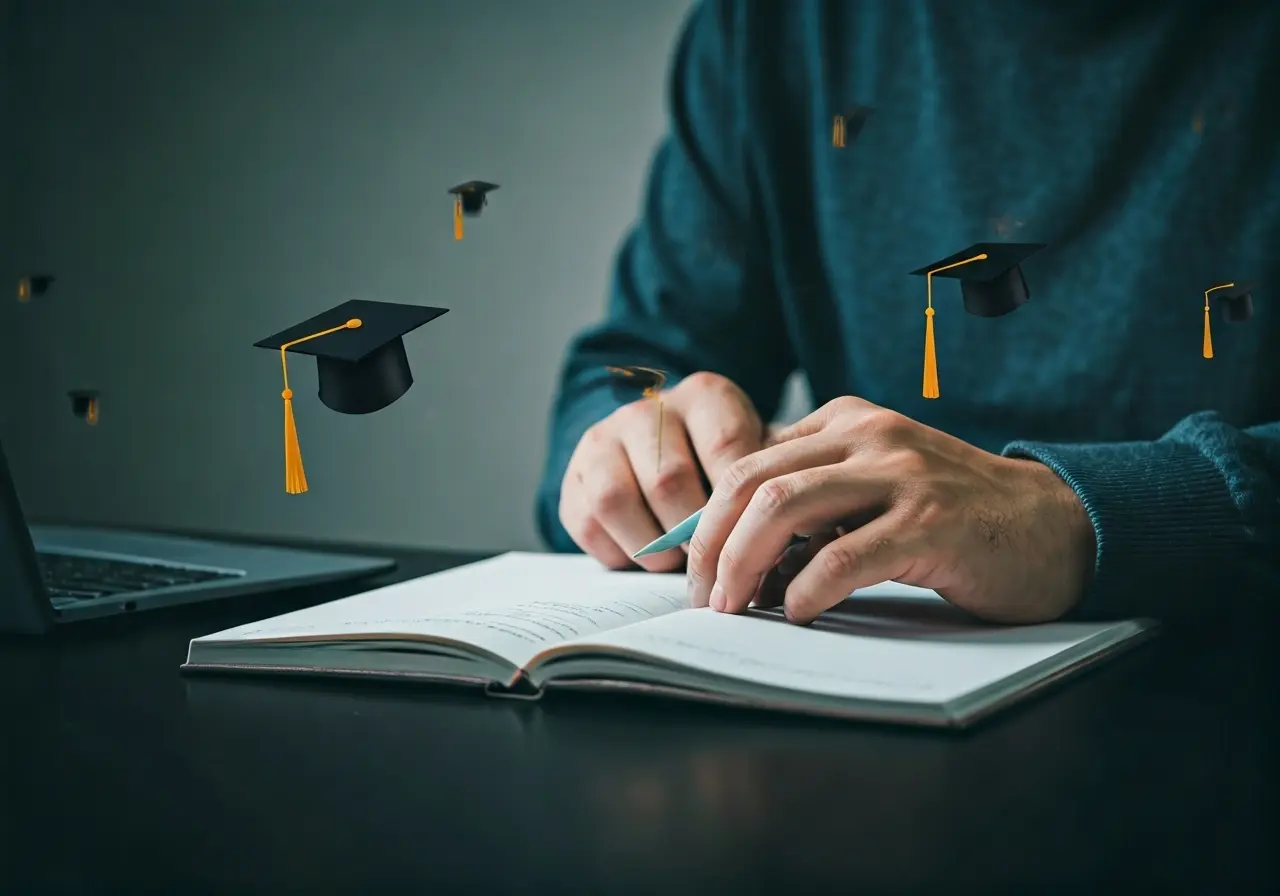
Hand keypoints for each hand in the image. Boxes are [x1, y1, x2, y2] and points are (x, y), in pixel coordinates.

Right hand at [560, 372, 765, 571]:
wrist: (660, 449)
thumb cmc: (724, 465)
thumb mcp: (759, 456)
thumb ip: (770, 479)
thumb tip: (785, 523)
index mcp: (704, 395)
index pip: (724, 447)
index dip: (737, 502)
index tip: (749, 536)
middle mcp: (648, 409)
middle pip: (668, 479)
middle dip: (692, 534)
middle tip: (714, 562)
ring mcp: (603, 439)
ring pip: (616, 500)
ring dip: (651, 546)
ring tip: (676, 563)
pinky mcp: (573, 477)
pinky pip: (588, 523)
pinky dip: (619, 552)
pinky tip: (646, 557)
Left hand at [686, 397, 1096, 624]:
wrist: (1054, 526)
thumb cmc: (952, 520)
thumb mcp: (874, 490)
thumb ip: (814, 506)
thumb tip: (737, 560)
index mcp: (846, 422)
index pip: (747, 462)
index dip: (706, 520)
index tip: (692, 569)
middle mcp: (868, 436)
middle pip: (752, 482)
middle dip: (711, 544)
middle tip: (703, 597)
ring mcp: (901, 476)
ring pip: (785, 508)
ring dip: (744, 564)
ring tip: (735, 609)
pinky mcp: (931, 524)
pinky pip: (845, 555)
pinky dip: (807, 590)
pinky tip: (799, 614)